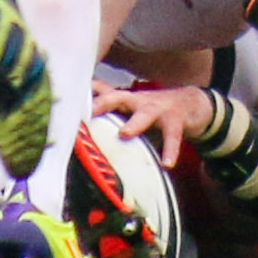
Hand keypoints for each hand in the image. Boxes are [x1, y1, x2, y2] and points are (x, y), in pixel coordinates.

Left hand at [92, 79, 211, 164]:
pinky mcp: (175, 121)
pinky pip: (172, 136)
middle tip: (88, 112)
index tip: (67, 104)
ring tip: (124, 133)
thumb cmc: (153, 109)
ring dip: (134, 123)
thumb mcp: (130, 108)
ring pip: (144, 114)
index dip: (84, 97)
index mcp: (124, 100)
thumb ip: (109, 113)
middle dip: (102, 103)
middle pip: (117, 97)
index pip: (100, 93)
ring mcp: (157, 109)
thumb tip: (81, 124)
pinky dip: (170, 150)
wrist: (190, 103)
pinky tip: (167, 163)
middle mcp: (138, 101)